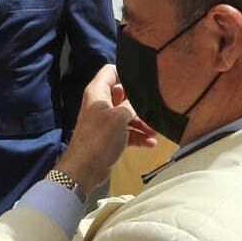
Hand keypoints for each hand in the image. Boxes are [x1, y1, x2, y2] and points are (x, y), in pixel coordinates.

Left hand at [55, 65, 144, 191]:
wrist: (85, 169)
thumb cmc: (99, 138)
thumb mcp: (119, 117)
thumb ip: (132, 105)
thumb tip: (143, 99)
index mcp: (98, 92)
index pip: (111, 71)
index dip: (126, 72)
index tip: (144, 79)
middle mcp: (101, 103)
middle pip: (124, 94)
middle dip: (140, 102)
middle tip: (156, 109)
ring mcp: (106, 120)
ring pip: (128, 115)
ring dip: (143, 122)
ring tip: (155, 132)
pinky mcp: (110, 136)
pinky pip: (128, 131)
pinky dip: (138, 136)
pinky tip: (151, 143)